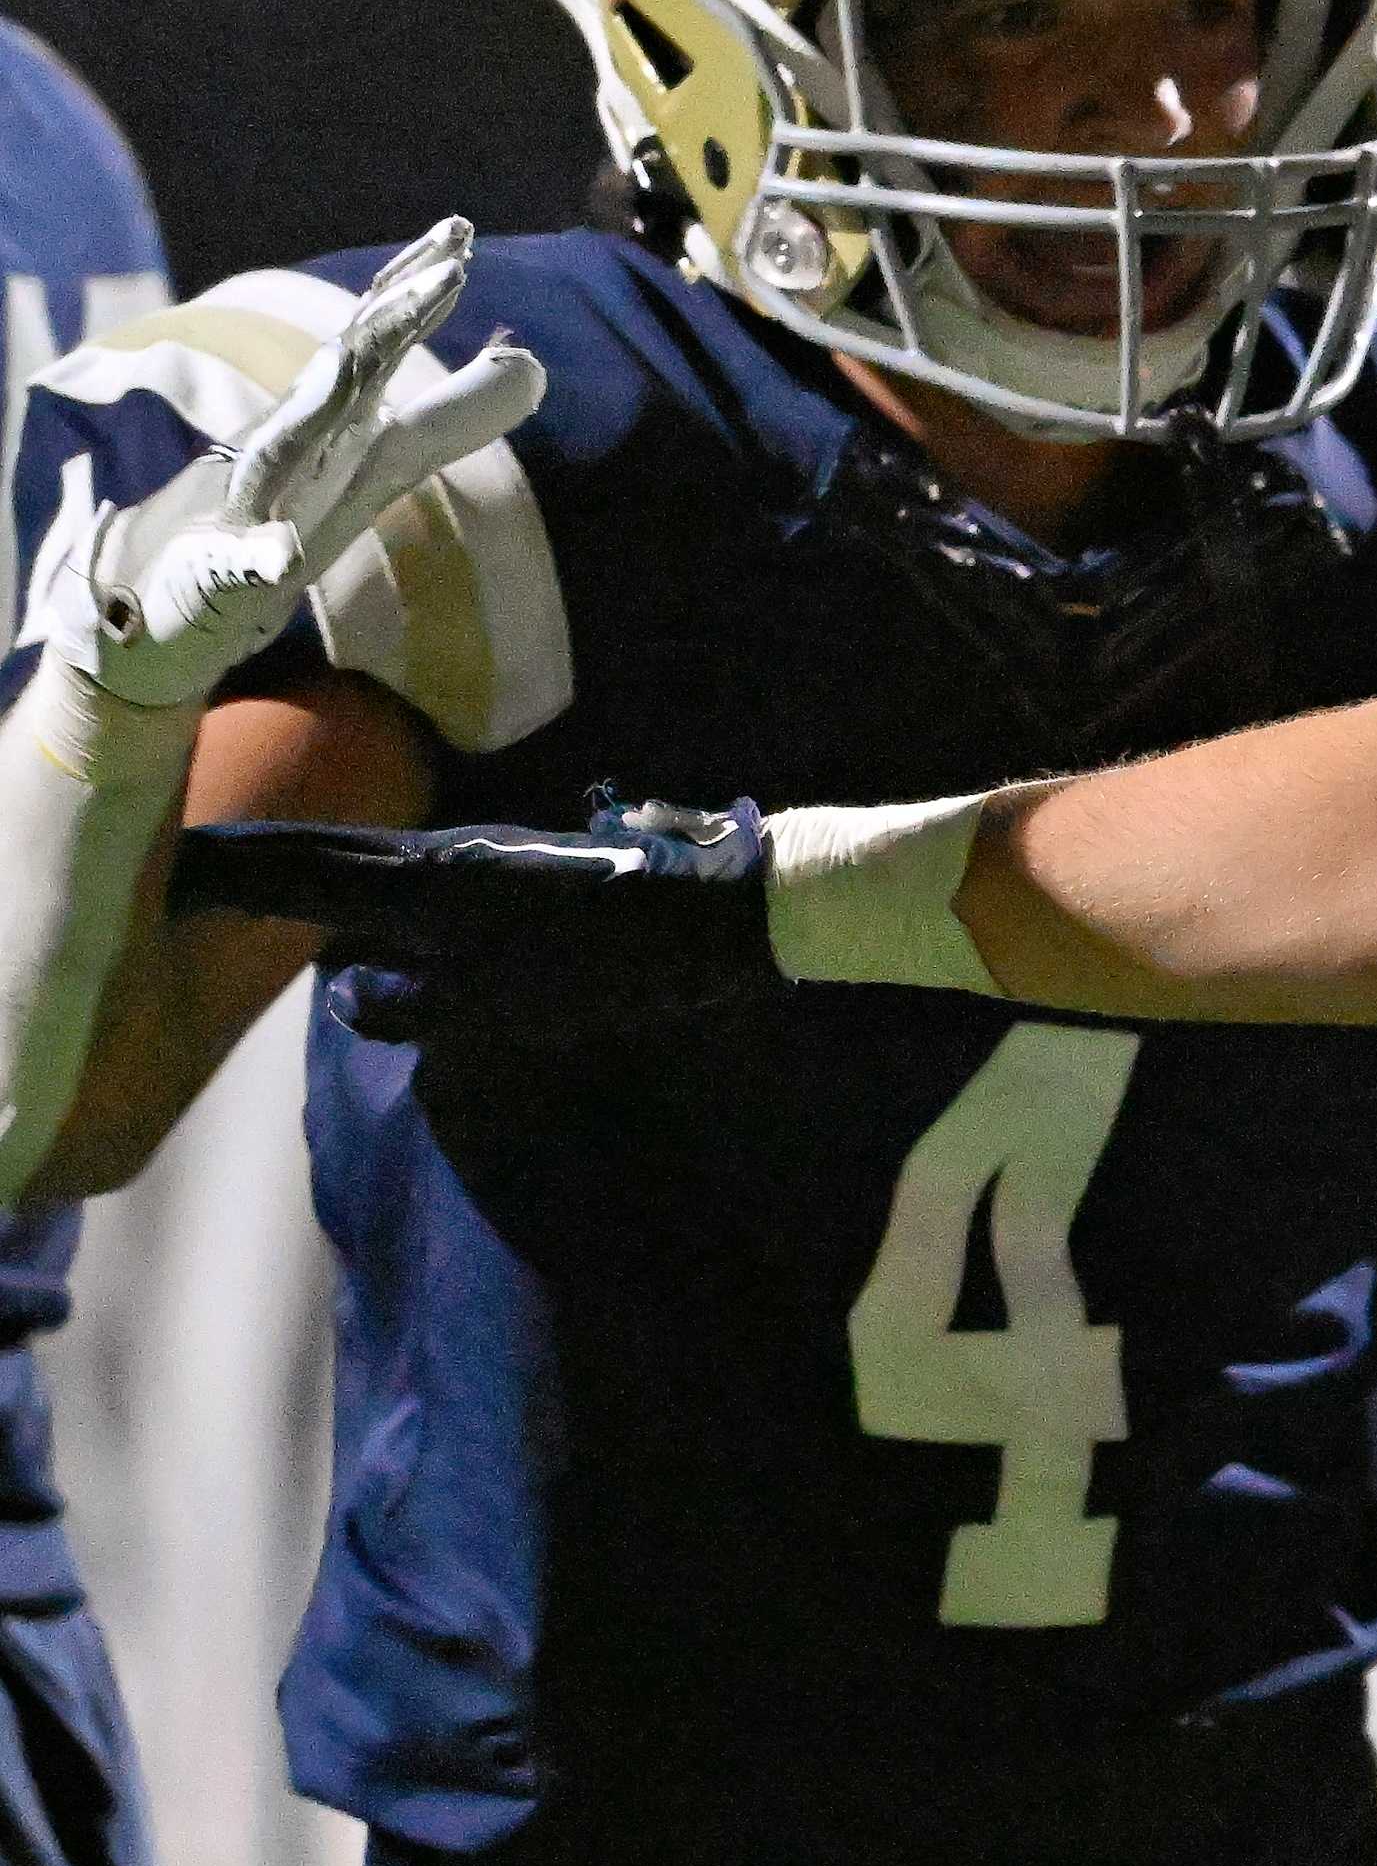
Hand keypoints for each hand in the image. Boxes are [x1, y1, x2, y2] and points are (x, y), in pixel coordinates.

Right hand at [77, 219, 542, 711]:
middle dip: (391, 321)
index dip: (416, 295)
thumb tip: (532, 367)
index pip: (377, 347)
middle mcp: (296, 451)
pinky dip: (259, 555)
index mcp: (338, 430)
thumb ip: (448, 419)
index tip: (460, 236)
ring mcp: (254, 505)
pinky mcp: (223, 570)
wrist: (180, 598)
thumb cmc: (287, 514)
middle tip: (447, 263)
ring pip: (288, 447)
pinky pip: (244, 562)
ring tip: (351, 360)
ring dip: (320, 405)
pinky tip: (277, 552)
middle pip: (346, 376)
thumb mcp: (378, 465)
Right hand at [172, 796, 784, 1032]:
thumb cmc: (618, 965)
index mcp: (425, 885)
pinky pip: (414, 879)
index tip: (166, 875)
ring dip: (307, 873)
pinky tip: (362, 910)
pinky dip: (366, 888)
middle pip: (323, 858)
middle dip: (252, 866)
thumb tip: (346, 991)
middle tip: (185, 873)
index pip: (299, 875)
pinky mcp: (516, 873)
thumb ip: (414, 1006)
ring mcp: (480, 859)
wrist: (721, 913)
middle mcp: (441, 858)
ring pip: (368, 864)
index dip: (229, 877)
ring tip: (250, 885)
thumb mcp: (509, 1007)